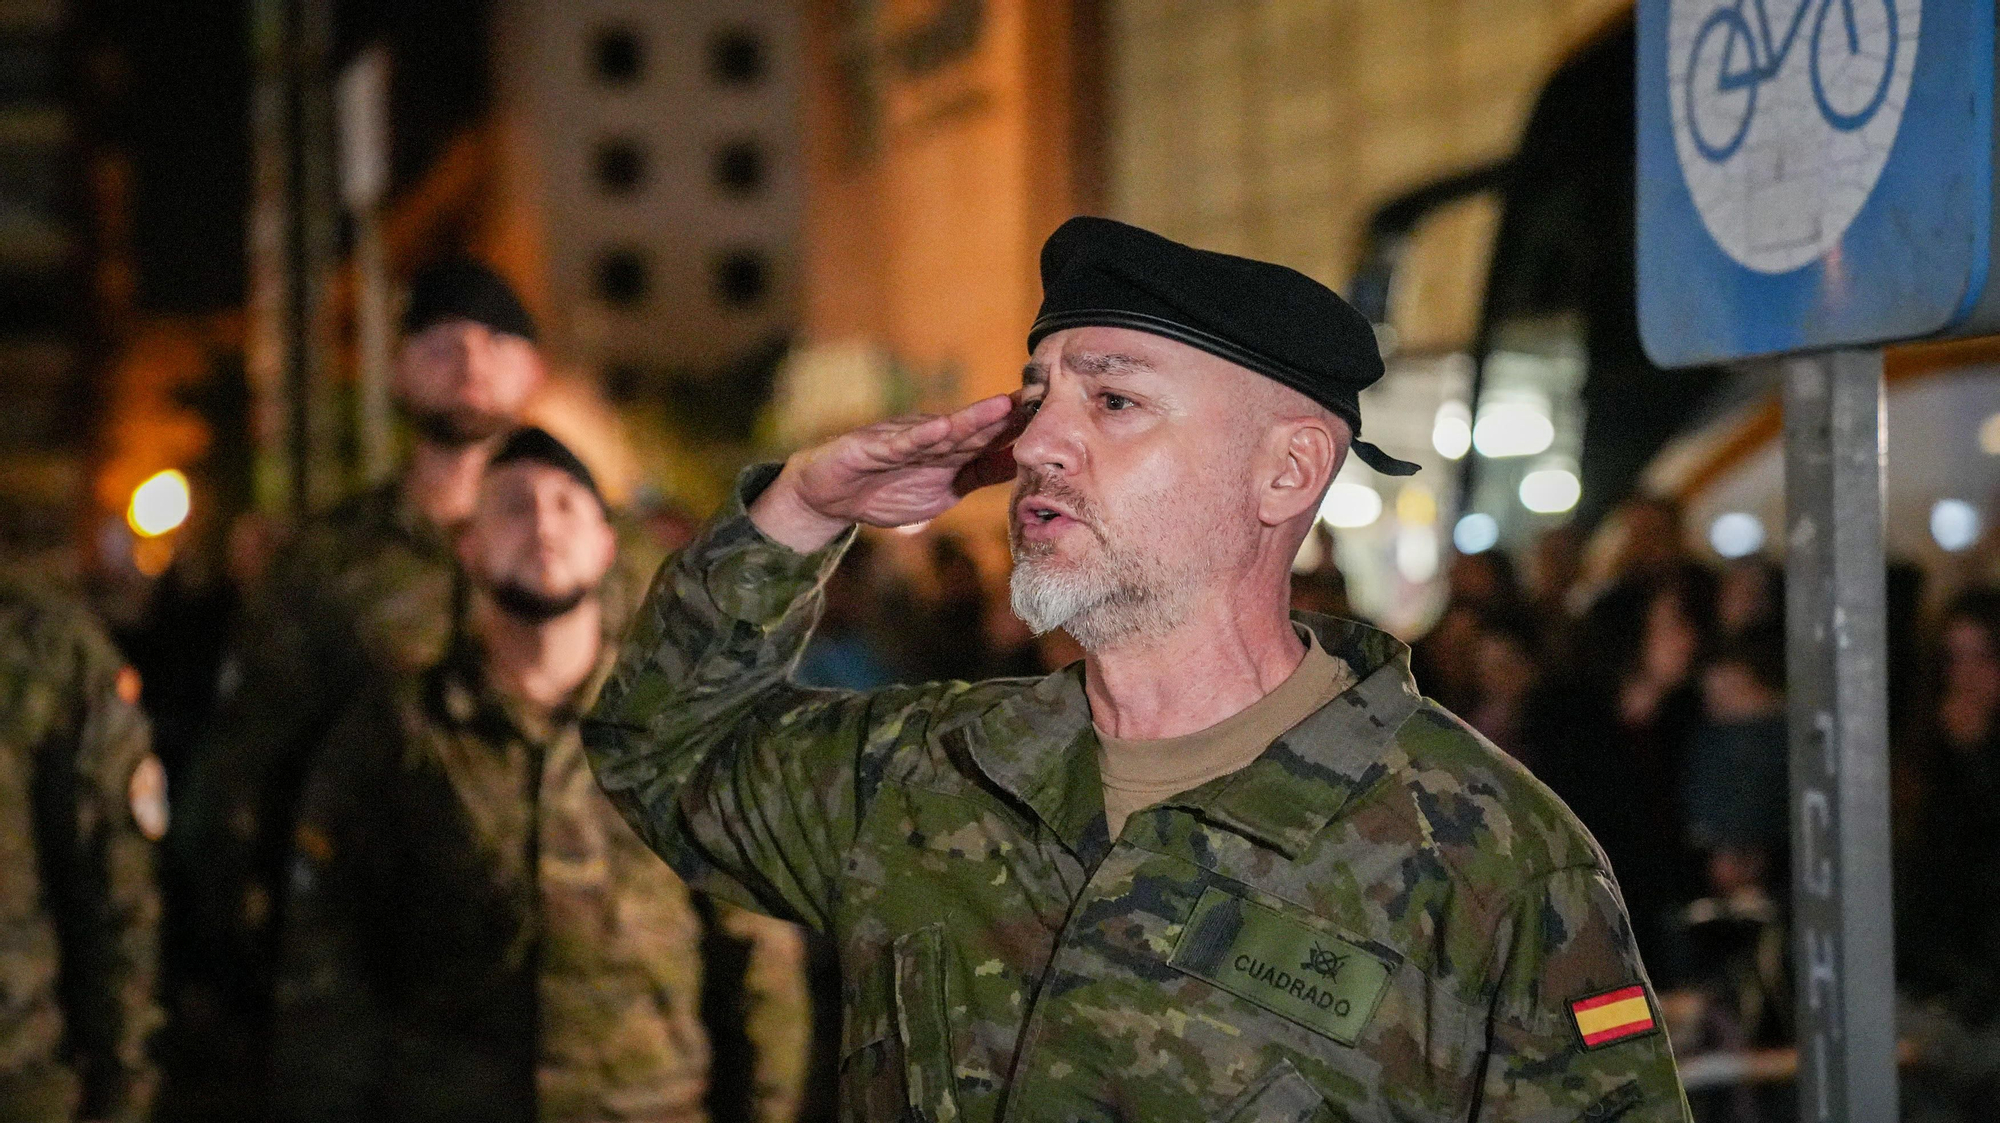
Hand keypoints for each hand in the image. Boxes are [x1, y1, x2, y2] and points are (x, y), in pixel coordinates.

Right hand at [750, 393, 1022, 552]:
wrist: (830, 495)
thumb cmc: (886, 489)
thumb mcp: (944, 491)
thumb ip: (980, 476)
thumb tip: (1022, 466)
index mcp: (951, 452)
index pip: (992, 439)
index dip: (1022, 430)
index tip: (1058, 420)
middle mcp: (931, 439)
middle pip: (976, 428)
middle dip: (1010, 416)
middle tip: (1045, 399)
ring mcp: (902, 440)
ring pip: (944, 429)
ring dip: (975, 418)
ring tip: (1004, 406)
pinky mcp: (872, 446)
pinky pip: (900, 442)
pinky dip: (920, 436)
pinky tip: (941, 428)